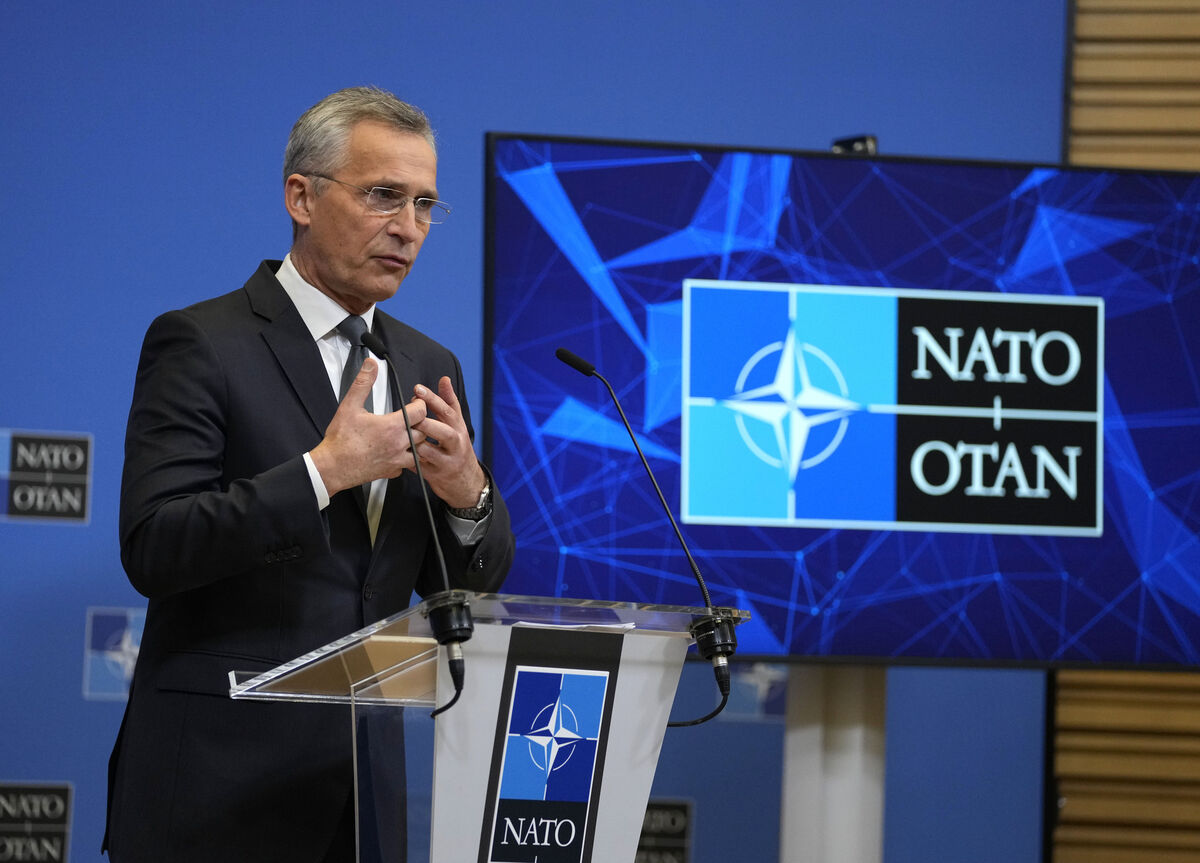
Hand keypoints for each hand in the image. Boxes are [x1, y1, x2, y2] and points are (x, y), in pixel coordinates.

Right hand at [309, 358, 428, 495]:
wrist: (332, 467)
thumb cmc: (340, 440)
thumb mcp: (350, 406)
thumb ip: (363, 383)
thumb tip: (371, 365)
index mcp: (391, 427)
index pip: (420, 412)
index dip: (420, 404)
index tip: (415, 401)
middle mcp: (398, 444)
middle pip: (424, 430)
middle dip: (421, 421)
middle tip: (413, 416)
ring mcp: (396, 460)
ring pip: (420, 450)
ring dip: (417, 441)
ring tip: (408, 433)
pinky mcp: (391, 472)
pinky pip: (407, 465)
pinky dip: (406, 457)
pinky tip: (397, 451)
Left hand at [409, 376, 486, 508]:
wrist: (465, 481)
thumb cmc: (457, 448)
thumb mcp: (456, 424)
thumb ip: (449, 401)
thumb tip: (444, 380)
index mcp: (458, 429)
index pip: (447, 411)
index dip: (433, 399)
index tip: (418, 389)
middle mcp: (455, 444)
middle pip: (444, 433)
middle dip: (427, 424)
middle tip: (412, 417)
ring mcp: (446, 461)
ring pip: (430, 451)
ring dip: (415, 442)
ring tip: (403, 435)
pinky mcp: (435, 475)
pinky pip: (419, 466)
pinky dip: (408, 458)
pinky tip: (399, 452)